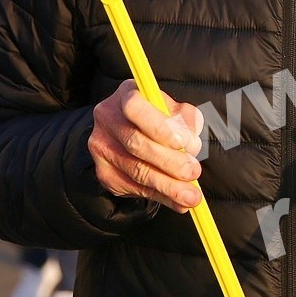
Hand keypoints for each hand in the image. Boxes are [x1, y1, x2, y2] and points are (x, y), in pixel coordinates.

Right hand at [89, 79, 204, 212]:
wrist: (131, 130)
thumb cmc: (161, 117)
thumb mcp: (177, 110)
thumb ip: (186, 122)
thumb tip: (191, 147)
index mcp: (126, 95)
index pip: (135, 108)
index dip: (158, 127)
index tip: (182, 143)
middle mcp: (107, 119)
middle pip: (136, 144)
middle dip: (169, 162)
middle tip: (193, 173)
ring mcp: (102, 147)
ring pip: (135, 170)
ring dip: (167, 186)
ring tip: (191, 196)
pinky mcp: (104, 172)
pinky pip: (132, 188)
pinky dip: (158, 196)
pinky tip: (177, 201)